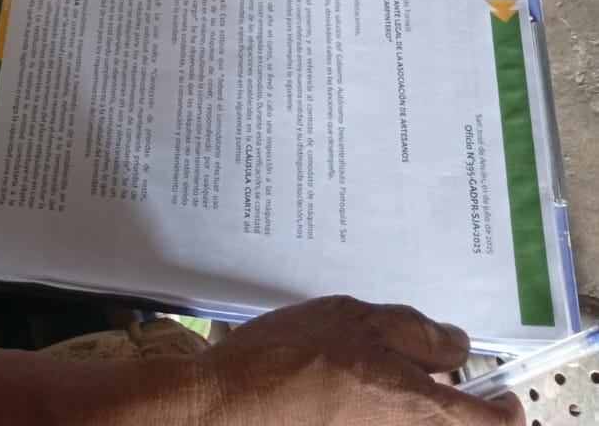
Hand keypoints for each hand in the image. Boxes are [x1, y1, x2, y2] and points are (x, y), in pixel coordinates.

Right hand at [196, 297, 524, 425]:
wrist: (228, 409)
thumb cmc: (289, 359)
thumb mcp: (356, 318)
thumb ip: (416, 332)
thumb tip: (456, 345)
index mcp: (421, 411)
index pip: (496, 425)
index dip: (506, 408)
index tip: (501, 392)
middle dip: (450, 405)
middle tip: (425, 373)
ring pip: (413, 425)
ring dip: (406, 408)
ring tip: (371, 377)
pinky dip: (376, 415)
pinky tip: (345, 395)